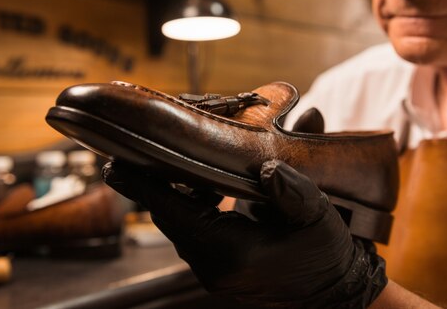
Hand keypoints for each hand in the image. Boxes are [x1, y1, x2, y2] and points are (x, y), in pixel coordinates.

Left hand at [102, 159, 386, 308]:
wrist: (332, 295)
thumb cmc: (325, 257)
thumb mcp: (316, 217)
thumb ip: (292, 190)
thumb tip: (268, 165)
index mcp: (231, 251)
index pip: (173, 211)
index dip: (143, 185)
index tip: (114, 163)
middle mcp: (214, 264)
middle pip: (169, 215)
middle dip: (151, 183)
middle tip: (131, 151)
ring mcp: (214, 268)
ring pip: (179, 222)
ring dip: (172, 192)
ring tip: (167, 159)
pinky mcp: (219, 267)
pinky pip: (193, 230)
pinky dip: (190, 205)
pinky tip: (202, 184)